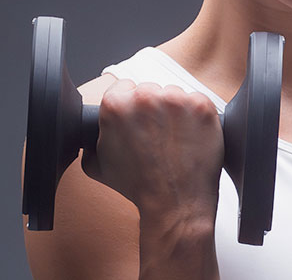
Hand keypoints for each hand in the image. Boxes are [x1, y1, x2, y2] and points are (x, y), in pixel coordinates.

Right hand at [81, 79, 224, 218]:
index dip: (129, 106)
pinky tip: (190, 138)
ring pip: (174, 95)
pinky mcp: (201, 107)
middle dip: (152, 108)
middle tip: (156, 135)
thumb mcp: (97, 166)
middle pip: (149, 90)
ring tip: (173, 140)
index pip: (122, 87)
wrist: (174, 202)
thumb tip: (89, 137)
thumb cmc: (137, 186)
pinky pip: (197, 103)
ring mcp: (177, 100)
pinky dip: (196, 118)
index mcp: (115, 105)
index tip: (138, 120)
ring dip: (175, 112)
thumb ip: (90, 142)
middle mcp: (145, 97)